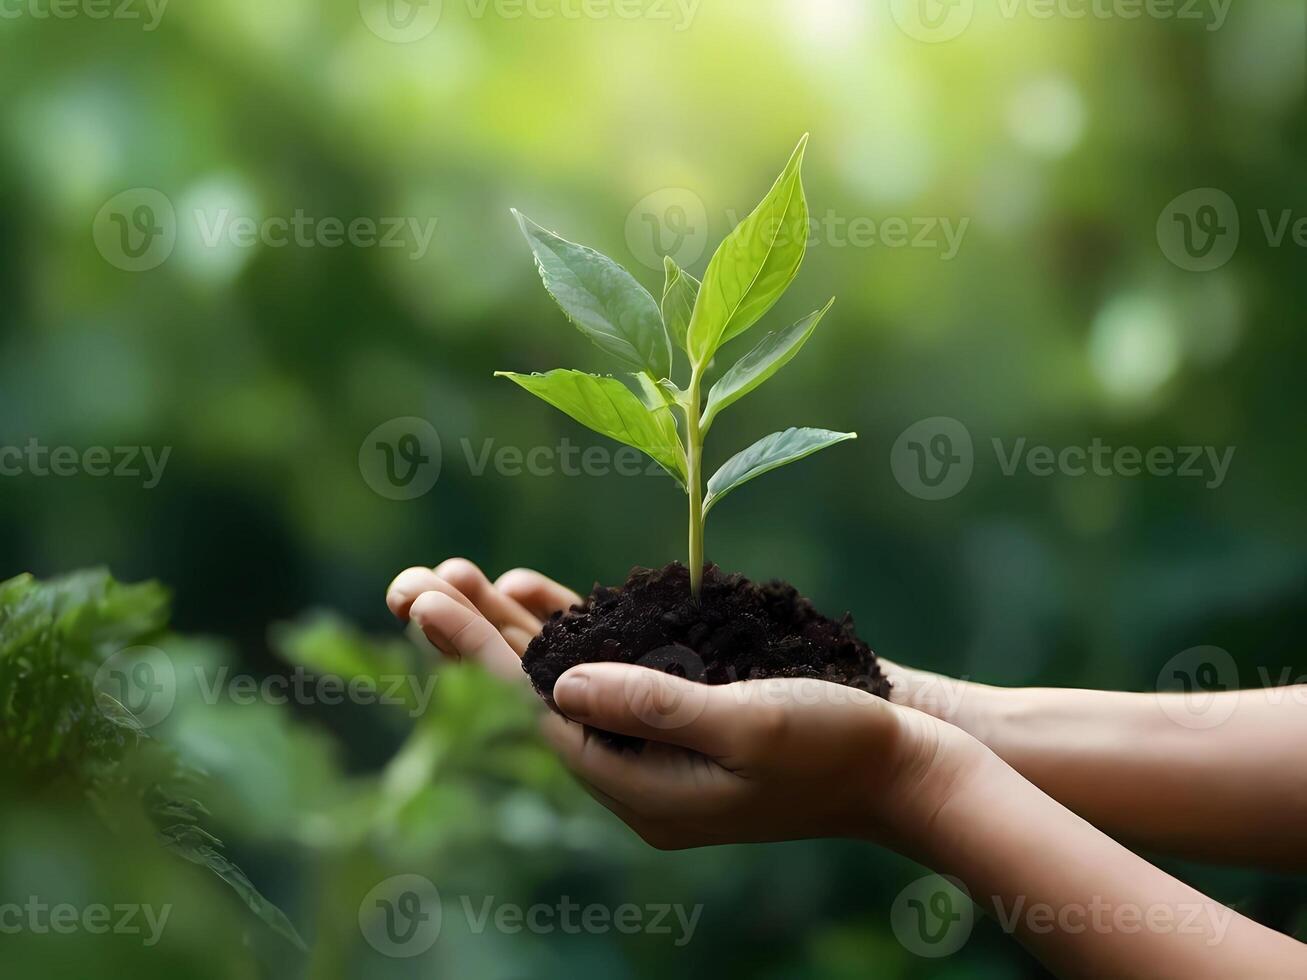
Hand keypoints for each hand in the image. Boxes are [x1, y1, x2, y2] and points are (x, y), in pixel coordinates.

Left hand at [385, 560, 986, 851]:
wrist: (909, 765)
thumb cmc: (841, 743)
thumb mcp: (751, 725)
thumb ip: (656, 704)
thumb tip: (561, 683)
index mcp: (640, 788)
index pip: (536, 712)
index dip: (474, 654)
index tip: (424, 599)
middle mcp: (634, 770)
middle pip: (532, 697)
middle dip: (470, 639)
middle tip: (411, 580)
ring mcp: (654, 742)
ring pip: (560, 679)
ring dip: (507, 630)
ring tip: (452, 576)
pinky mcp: (680, 710)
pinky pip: (604, 670)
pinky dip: (565, 630)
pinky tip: (530, 593)